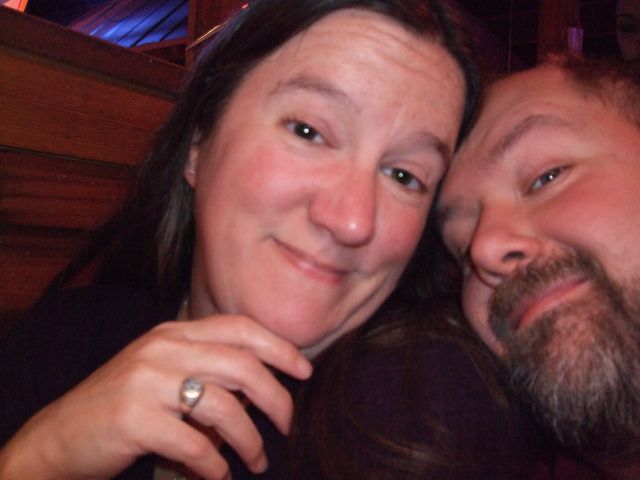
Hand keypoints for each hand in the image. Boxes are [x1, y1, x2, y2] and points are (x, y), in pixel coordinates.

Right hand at [0, 315, 312, 478]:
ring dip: (251, 441)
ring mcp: (147, 382)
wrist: (60, 436)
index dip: (279, 347)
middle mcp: (163, 349)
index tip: (304, 371)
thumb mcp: (163, 373)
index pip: (240, 328)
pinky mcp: (135, 420)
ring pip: (225, 408)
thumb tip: (263, 394)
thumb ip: (207, 370)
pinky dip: (216, 465)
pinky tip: (219, 475)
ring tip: (258, 460)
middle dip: (277, 399)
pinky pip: (196, 445)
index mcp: (174, 333)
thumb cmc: (123, 404)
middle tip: (287, 426)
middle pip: (242, 367)